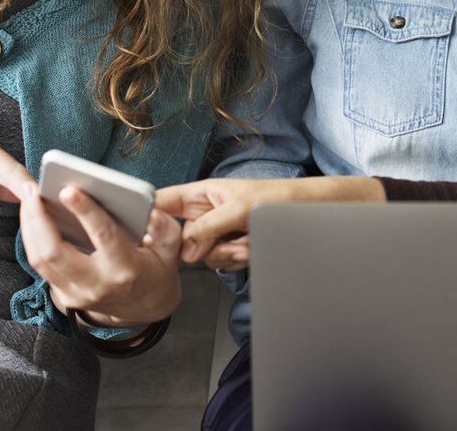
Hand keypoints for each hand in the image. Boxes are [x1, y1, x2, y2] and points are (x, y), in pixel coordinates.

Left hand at [20, 183, 183, 326]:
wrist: (144, 308)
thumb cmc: (156, 270)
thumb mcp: (171, 250)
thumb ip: (164, 229)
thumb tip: (151, 213)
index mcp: (125, 269)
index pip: (102, 237)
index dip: (85, 212)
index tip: (69, 190)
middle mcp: (95, 284)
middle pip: (53, 252)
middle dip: (38, 218)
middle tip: (31, 189)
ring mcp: (76, 294)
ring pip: (39, 259)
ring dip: (29, 225)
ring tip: (27, 197)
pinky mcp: (63, 296)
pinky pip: (40, 265)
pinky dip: (32, 238)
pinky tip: (32, 216)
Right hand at [155, 176, 384, 270]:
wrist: (311, 214)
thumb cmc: (279, 199)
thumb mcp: (240, 209)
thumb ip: (208, 228)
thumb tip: (184, 250)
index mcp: (202, 193)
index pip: (163, 202)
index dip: (149, 216)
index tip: (145, 233)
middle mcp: (206, 214)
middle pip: (181, 239)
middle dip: (205, 244)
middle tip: (229, 240)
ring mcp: (218, 234)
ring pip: (202, 256)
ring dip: (227, 253)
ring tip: (249, 240)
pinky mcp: (232, 250)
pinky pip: (221, 264)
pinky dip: (238, 260)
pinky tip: (254, 248)